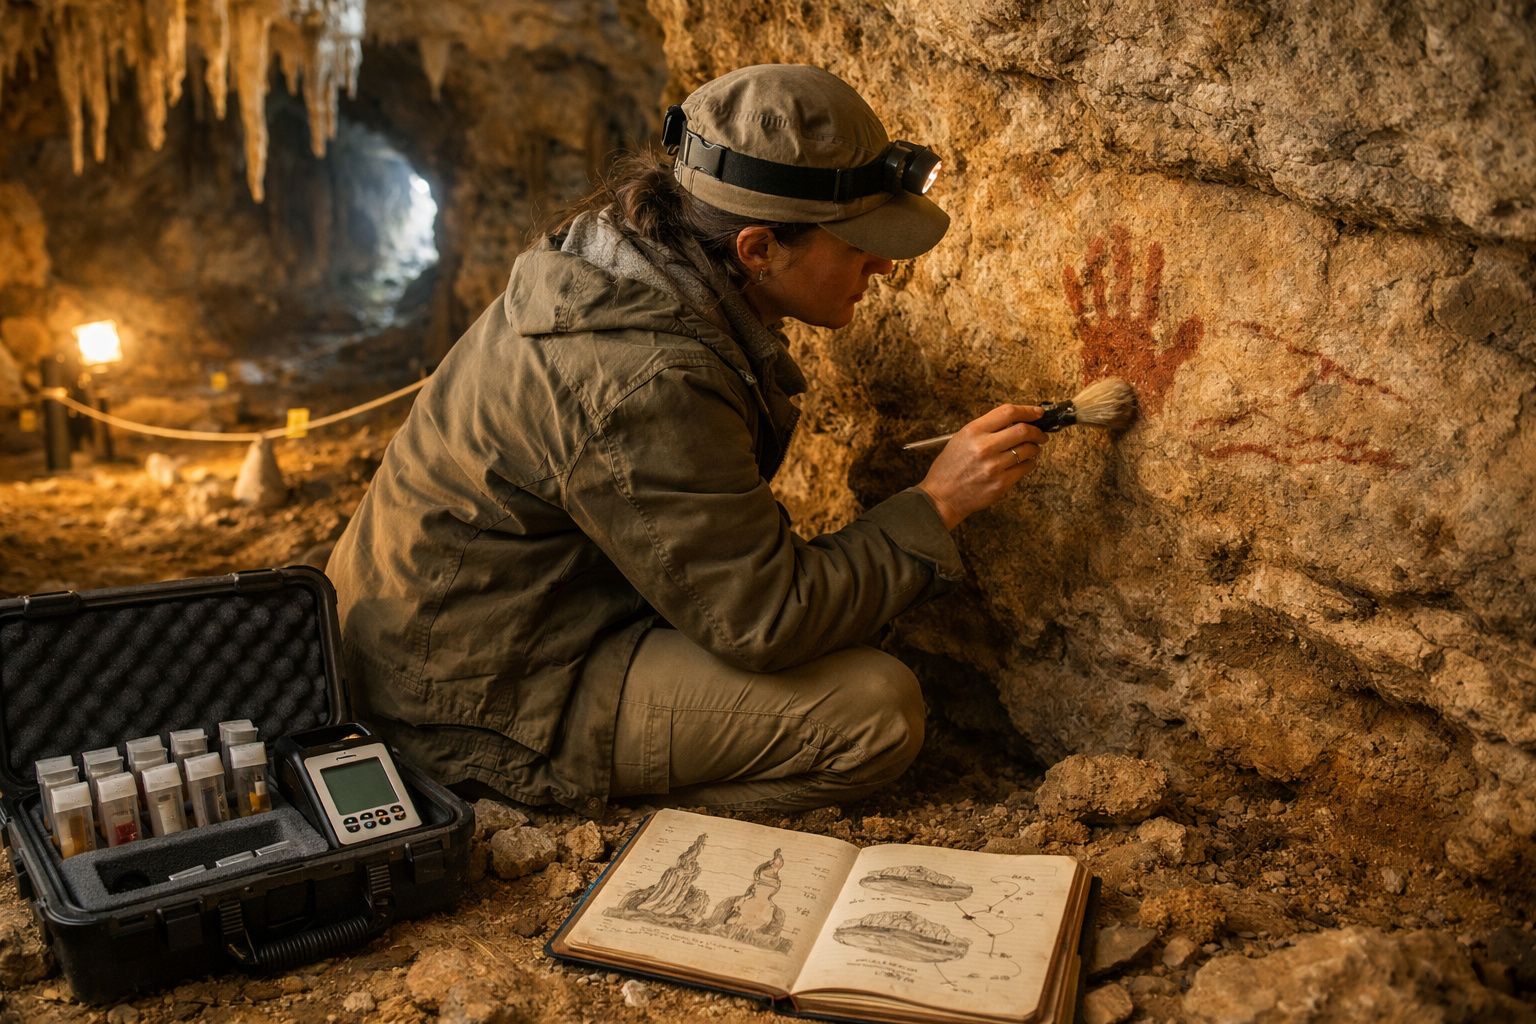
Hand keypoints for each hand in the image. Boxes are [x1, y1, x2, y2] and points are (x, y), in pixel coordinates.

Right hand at [916, 404, 1048, 529]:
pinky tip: (1024, 462)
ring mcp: (994, 466)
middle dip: (1037, 431)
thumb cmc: (950, 467)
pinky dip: (1030, 463)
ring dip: (1035, 448)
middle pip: (1023, 430)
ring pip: (1028, 450)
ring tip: (1032, 449)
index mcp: (973, 431)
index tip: (1037, 413)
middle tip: (1040, 434)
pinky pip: (1025, 468)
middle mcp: (984, 447)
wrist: (942, 496)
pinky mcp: (1001, 483)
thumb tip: (1015, 421)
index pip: (1008, 412)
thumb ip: (986, 428)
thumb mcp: (962, 439)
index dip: (1028, 410)